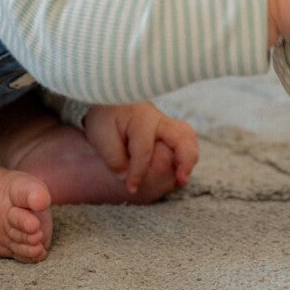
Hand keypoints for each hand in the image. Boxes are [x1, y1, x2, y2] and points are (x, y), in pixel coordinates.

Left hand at [82, 102, 199, 198]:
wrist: (108, 101)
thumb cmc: (104, 118)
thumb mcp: (100, 136)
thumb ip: (113, 157)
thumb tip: (126, 177)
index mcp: (141, 118)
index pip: (145, 150)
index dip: (138, 173)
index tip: (131, 188)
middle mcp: (159, 118)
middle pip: (182, 137)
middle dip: (184, 161)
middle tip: (179, 180)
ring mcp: (167, 123)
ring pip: (188, 137)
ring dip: (189, 158)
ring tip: (181, 179)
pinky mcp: (169, 130)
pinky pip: (186, 139)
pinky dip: (187, 155)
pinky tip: (179, 172)